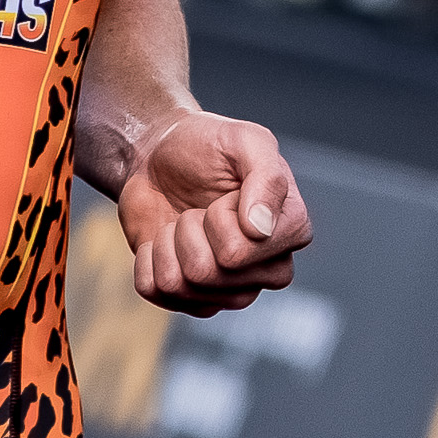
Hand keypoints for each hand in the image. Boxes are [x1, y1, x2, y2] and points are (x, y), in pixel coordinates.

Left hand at [122, 107, 311, 314]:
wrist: (158, 156)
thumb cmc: (207, 146)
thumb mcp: (244, 139)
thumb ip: (266, 175)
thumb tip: (261, 229)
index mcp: (290, 231)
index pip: (241, 251)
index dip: (220, 216)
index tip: (225, 193)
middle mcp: (267, 268)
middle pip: (210, 273)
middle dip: (190, 231)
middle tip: (199, 209)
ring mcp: (229, 289)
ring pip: (181, 285)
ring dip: (168, 244)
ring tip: (182, 222)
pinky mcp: (191, 298)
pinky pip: (155, 291)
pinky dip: (148, 258)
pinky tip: (164, 240)